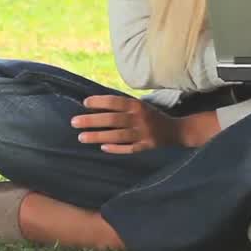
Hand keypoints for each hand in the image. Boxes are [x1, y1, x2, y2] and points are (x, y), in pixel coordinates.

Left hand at [71, 95, 217, 152]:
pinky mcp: (146, 146)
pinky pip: (128, 148)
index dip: (99, 102)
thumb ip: (122, 106)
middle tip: (74, 122)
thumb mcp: (139, 106)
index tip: (84, 103)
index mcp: (137, 105)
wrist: (176, 130)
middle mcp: (139, 118)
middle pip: (112, 119)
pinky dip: (115, 148)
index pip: (115, 101)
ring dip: (98, 136)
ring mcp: (143, 133)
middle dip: (91, 120)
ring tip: (81, 137)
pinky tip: (102, 148)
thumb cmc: (152, 116)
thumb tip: (96, 106)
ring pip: (117, 135)